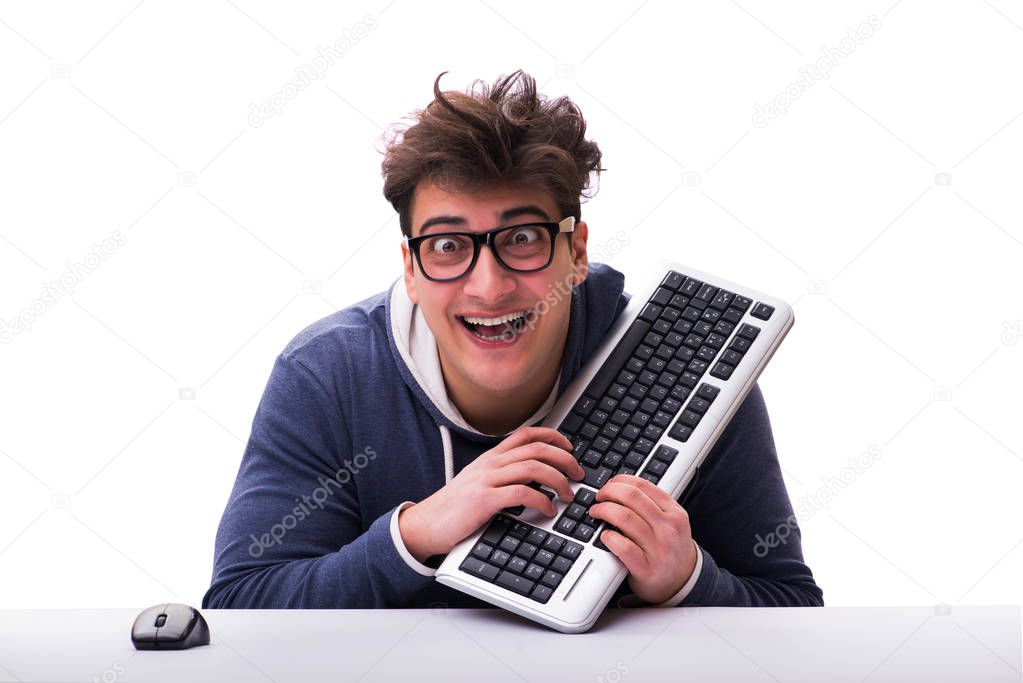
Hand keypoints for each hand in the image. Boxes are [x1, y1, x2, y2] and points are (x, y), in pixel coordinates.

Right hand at [398, 427, 583, 562]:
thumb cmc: (454, 507)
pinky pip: (522, 493)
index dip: (553, 437)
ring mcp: (486, 480)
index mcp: (491, 457)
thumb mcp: (478, 481)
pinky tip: (548, 510)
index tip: (569, 448)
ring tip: (567, 495)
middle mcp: (490, 463)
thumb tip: (534, 478)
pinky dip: (541, 500)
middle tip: (578, 474)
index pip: (526, 434)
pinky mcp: (484, 500)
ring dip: (558, 480)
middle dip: (564, 459)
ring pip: (533, 467)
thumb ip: (502, 475)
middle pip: (536, 449)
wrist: (426, 524)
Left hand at [589, 474, 697, 604]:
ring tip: (597, 513)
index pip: (643, 486)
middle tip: (599, 497)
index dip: (620, 481)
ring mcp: (658, 549)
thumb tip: (621, 486)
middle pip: (631, 497)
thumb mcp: (672, 522)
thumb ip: (653, 504)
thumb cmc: (672, 548)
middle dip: (608, 492)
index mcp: (674, 513)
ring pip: (624, 518)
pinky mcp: (646, 569)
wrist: (683, 582)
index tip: (610, 484)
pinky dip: (608, 537)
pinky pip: (622, 547)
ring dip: (603, 511)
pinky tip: (605, 535)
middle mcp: (668, 528)